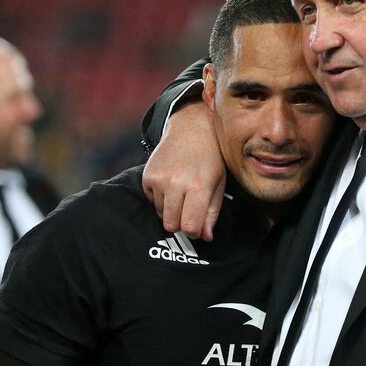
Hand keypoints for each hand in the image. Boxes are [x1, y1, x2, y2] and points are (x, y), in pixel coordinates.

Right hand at [142, 100, 224, 239]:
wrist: (191, 129)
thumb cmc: (211, 158)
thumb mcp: (219, 183)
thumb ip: (212, 212)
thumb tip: (205, 236)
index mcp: (199, 186)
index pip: (189, 226)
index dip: (194, 232)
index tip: (198, 227)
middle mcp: (176, 183)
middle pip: (172, 224)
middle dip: (181, 224)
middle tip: (190, 212)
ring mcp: (159, 179)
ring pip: (161, 214)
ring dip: (172, 210)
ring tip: (183, 192)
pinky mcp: (147, 176)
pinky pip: (152, 201)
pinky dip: (161, 199)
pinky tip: (172, 183)